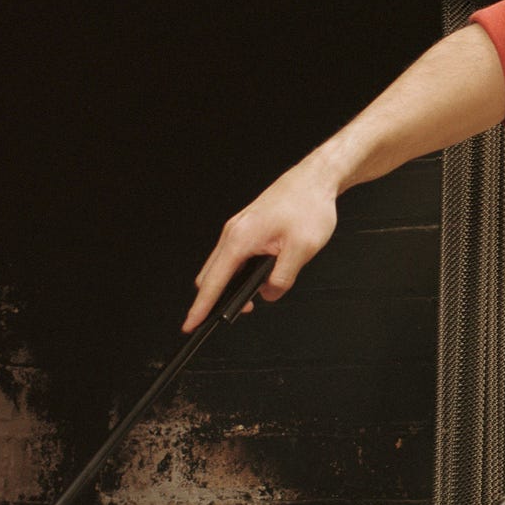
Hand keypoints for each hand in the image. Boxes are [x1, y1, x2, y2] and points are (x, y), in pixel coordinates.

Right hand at [184, 161, 339, 330]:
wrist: (314, 180)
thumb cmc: (309, 207)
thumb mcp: (302, 249)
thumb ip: (282, 278)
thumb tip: (268, 294)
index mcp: (241, 239)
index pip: (214, 282)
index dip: (201, 307)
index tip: (190, 324)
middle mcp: (233, 233)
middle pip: (210, 276)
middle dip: (217, 299)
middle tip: (240, 313)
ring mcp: (237, 229)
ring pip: (221, 266)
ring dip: (230, 284)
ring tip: (252, 298)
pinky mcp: (245, 227)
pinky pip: (232, 256)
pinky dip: (238, 272)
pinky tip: (256, 277)